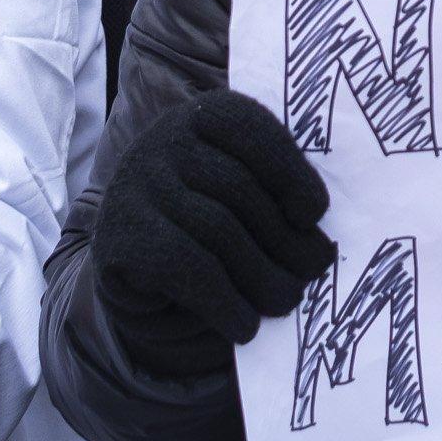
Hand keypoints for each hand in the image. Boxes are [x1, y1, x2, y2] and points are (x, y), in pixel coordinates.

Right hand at [92, 90, 334, 375]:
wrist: (140, 264)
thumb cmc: (215, 222)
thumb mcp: (248, 193)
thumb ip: (280, 198)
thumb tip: (322, 244)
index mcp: (206, 115)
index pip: (253, 131)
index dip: (290, 172)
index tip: (315, 213)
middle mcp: (165, 139)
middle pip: (238, 188)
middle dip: (285, 237)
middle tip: (316, 270)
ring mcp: (136, 184)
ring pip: (216, 230)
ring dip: (262, 276)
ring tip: (288, 300)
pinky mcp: (119, 236)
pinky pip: (184, 266)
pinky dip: (224, 301)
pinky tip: (246, 325)